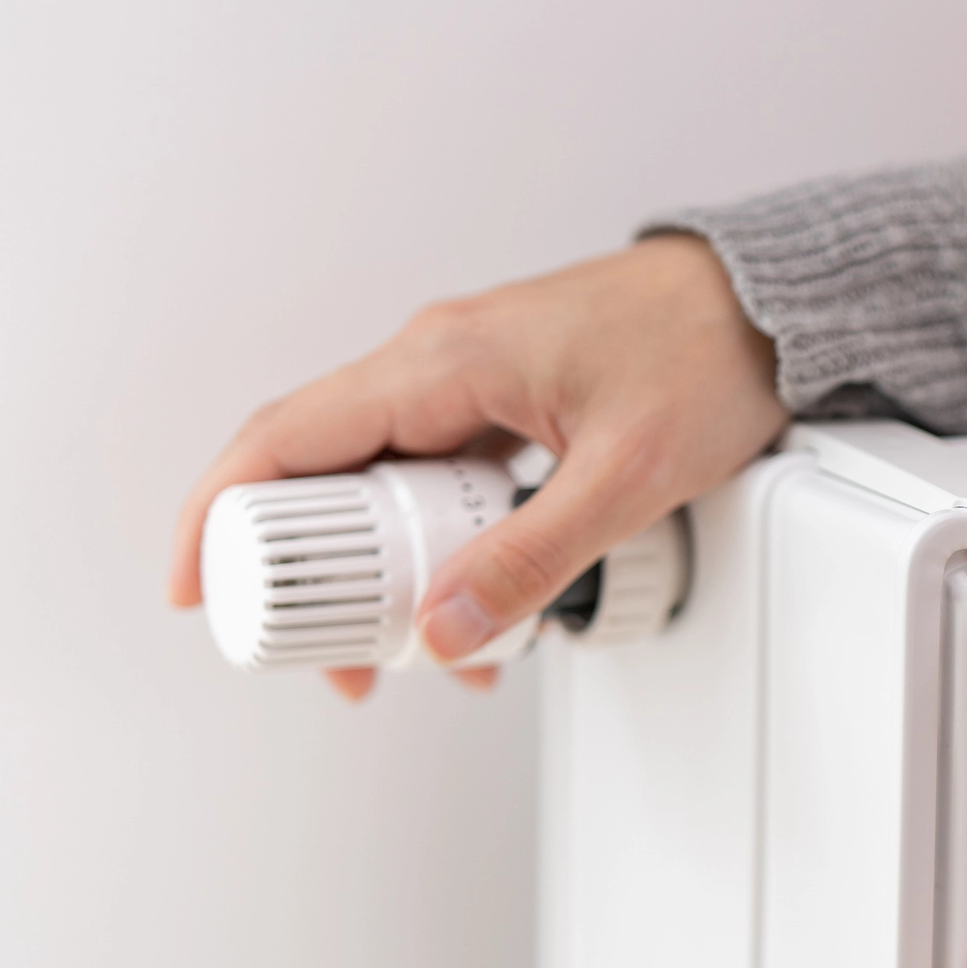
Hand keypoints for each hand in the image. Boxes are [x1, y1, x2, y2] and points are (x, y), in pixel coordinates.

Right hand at [167, 235, 785, 698]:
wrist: (771, 306)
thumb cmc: (709, 355)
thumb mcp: (625, 474)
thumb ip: (534, 556)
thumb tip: (445, 631)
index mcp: (443, 361)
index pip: (286, 438)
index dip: (221, 516)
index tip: (195, 589)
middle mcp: (439, 360)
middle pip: (322, 471)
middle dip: (308, 576)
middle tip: (333, 661)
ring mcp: (469, 375)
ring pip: (381, 480)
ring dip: (379, 568)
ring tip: (410, 652)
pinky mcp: (505, 397)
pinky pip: (435, 472)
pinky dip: (433, 539)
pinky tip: (468, 598)